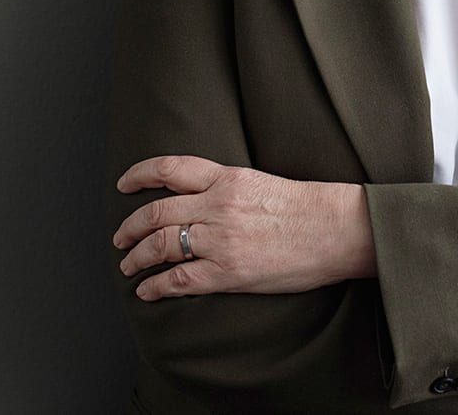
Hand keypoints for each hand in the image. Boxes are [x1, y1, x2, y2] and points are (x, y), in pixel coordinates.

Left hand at [113, 155, 375, 300]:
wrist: (336, 229)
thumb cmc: (307, 207)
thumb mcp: (260, 182)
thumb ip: (225, 187)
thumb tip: (196, 198)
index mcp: (227, 177)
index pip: (170, 168)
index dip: (139, 175)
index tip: (124, 184)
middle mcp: (218, 205)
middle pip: (157, 212)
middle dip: (130, 226)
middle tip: (120, 237)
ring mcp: (221, 239)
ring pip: (161, 245)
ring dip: (137, 257)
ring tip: (129, 265)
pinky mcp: (229, 272)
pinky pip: (179, 280)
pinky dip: (156, 285)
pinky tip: (147, 290)